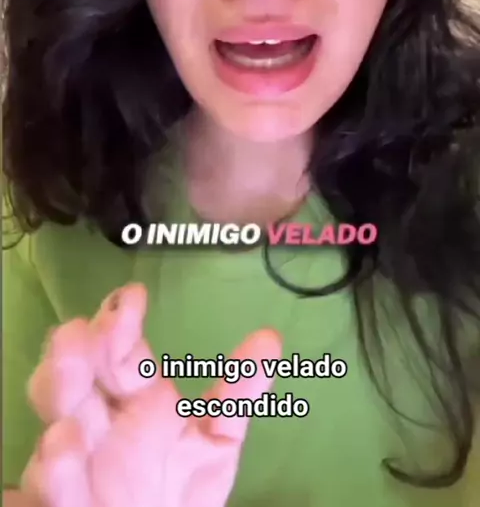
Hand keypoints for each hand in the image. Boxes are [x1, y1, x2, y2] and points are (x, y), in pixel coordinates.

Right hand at [19, 284, 281, 506]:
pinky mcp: (58, 503)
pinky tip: (62, 446)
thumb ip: (237, 394)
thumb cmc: (179, 488)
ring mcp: (73, 464)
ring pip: (53, 428)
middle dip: (72, 357)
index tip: (132, 297)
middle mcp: (96, 423)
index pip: (118, 351)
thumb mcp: (215, 442)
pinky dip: (52, 472)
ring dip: (54, 403)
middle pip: (74, 381)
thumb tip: (270, 337)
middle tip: (74, 334)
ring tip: (67, 393)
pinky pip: (48, 491)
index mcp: (134, 399)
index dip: (120, 322)